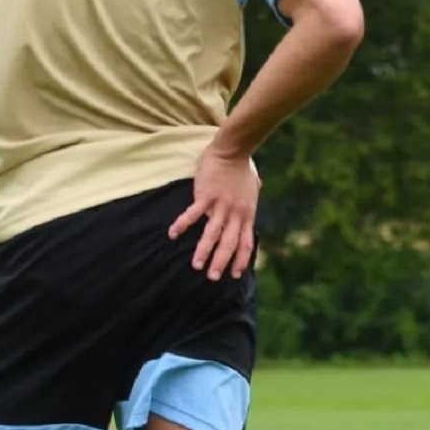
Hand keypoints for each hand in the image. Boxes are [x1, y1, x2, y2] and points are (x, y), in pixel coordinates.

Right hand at [169, 142, 260, 280]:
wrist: (232, 151)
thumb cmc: (241, 168)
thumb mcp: (252, 187)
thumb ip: (250, 198)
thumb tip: (257, 190)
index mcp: (246, 214)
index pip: (245, 243)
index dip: (240, 261)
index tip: (234, 276)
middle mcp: (235, 213)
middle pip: (228, 244)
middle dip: (221, 263)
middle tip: (212, 278)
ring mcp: (220, 206)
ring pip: (212, 234)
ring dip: (203, 251)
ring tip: (196, 266)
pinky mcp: (205, 196)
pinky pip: (192, 215)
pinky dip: (182, 225)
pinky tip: (172, 235)